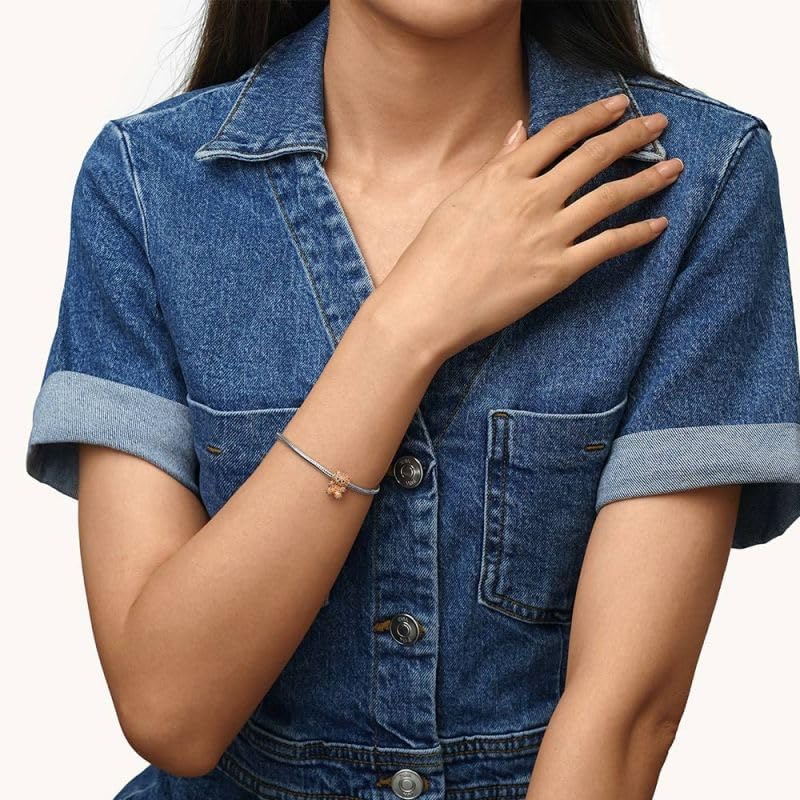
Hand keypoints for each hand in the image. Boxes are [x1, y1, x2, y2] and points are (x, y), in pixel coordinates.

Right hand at [372, 94, 682, 362]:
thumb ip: (497, 165)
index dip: (594, 116)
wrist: (426, 307)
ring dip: (647, 179)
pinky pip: (608, 246)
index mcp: (504, 178)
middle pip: (593, 156)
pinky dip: (637, 233)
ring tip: (672, 167)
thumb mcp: (460, 199)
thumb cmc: (433, 256)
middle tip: (657, 124)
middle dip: (631, 135)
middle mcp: (531, 199)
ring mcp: (547, 236)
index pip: (559, 135)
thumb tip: (519, 132)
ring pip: (609, 197)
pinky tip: (658, 225)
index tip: (617, 106)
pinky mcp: (557, 272)